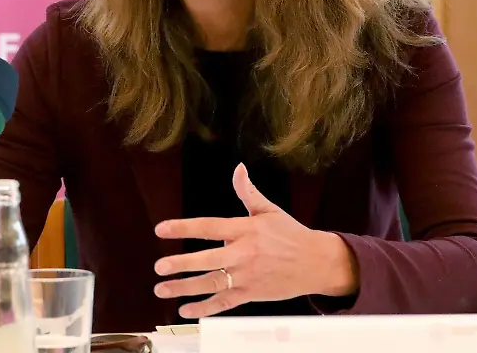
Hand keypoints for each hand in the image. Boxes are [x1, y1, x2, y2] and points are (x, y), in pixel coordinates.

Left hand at [152, 163, 357, 317]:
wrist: (317, 263)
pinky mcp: (252, 295)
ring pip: (213, 284)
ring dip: (185, 288)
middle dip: (182, 264)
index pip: (209, 227)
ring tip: (162, 289)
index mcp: (246, 230)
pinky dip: (205, 308)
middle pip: (209, 259)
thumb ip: (248, 191)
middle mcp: (245, 254)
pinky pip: (225, 303)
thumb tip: (238, 168)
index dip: (184, 228)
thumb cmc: (291, 234)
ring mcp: (248, 277)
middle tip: (159, 266)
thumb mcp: (269, 210)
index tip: (161, 229)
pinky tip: (185, 309)